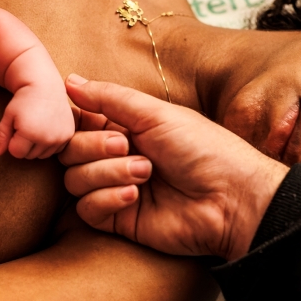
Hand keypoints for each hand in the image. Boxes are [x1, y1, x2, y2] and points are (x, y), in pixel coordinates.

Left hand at [0, 86, 74, 158]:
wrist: (46, 86)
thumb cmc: (24, 99)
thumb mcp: (9, 115)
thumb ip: (2, 136)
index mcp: (30, 133)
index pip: (16, 153)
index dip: (13, 141)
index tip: (17, 127)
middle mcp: (47, 138)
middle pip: (30, 155)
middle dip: (25, 144)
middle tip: (28, 125)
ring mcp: (60, 137)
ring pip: (42, 155)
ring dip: (37, 145)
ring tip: (37, 126)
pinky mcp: (68, 135)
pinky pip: (55, 150)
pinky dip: (49, 143)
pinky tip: (47, 128)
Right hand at [60, 75, 288, 260]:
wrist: (231, 200)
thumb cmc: (203, 150)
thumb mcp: (156, 114)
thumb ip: (109, 98)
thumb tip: (70, 81)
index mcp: (125, 127)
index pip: (79, 121)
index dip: (75, 120)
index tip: (86, 117)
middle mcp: (115, 157)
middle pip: (70, 151)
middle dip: (94, 147)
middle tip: (128, 146)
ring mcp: (114, 188)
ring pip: (75, 180)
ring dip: (106, 173)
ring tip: (144, 173)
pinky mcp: (118, 219)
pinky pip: (86, 209)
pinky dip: (106, 199)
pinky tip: (134, 197)